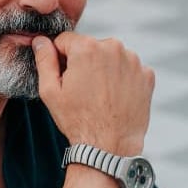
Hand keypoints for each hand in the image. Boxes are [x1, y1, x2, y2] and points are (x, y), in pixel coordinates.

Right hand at [32, 32, 154, 154]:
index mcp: (87, 48)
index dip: (60, 57)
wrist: (109, 146)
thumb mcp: (50, 91)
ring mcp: (133, 61)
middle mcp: (113, 48)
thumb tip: (40, 41)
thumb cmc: (77, 121)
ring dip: (104, 69)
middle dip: (84, 62)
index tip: (64, 76)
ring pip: (111, 57)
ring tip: (99, 96)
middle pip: (91, 47)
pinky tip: (115, 98)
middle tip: (82, 90)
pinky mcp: (147, 75)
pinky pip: (129, 70)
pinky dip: (122, 80)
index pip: (66, 40)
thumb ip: (44, 60)